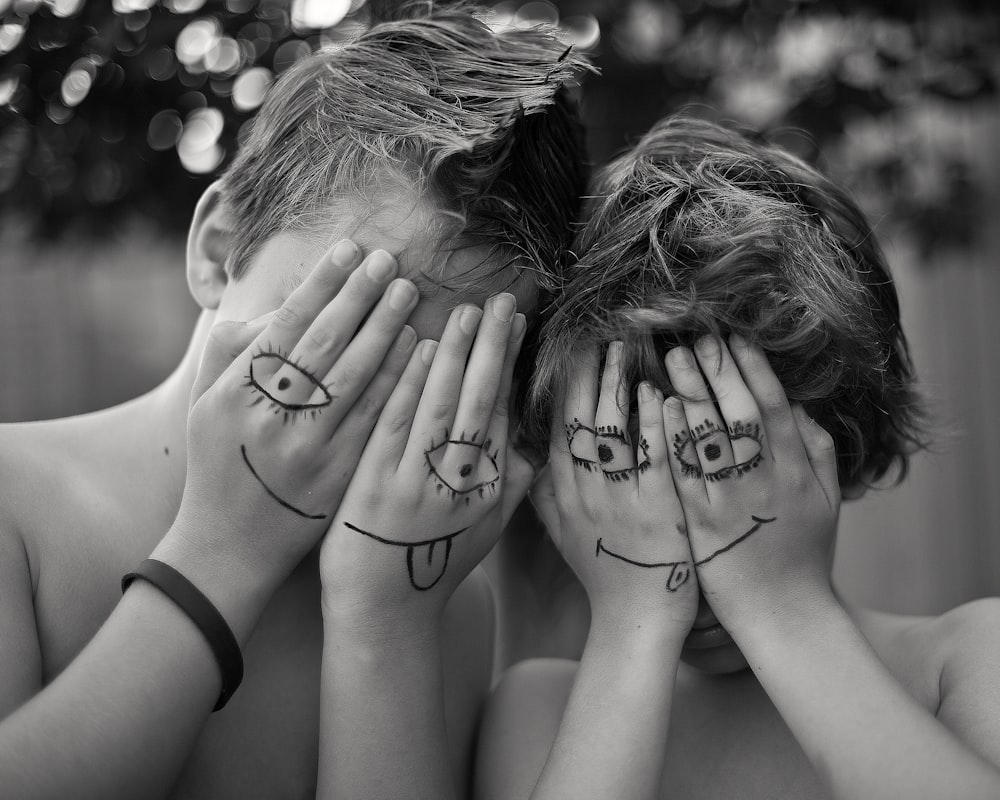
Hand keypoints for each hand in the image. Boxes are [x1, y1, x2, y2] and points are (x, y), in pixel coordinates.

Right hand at [167, 242, 419, 589]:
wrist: (231, 544)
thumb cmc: (220, 460)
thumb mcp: (207, 403)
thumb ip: (235, 349)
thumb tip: (285, 304)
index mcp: (234, 393)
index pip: (286, 325)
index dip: (322, 284)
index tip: (350, 249)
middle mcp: (271, 417)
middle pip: (325, 344)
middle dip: (360, 296)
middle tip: (390, 261)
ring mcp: (308, 448)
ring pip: (355, 377)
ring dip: (386, 330)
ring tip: (409, 294)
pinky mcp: (339, 474)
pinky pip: (375, 417)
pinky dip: (398, 380)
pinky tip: (419, 350)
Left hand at [320, 294, 533, 624]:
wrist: (385, 610)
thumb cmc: (436, 563)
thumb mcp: (487, 529)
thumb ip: (513, 483)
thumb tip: (537, 442)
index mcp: (491, 489)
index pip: (502, 413)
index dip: (508, 366)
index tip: (515, 325)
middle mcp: (461, 485)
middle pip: (480, 403)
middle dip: (491, 348)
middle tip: (499, 302)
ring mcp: (419, 485)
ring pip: (442, 408)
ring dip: (453, 356)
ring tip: (464, 313)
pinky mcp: (377, 487)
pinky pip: (397, 427)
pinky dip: (409, 386)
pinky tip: (416, 350)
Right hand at [534, 342, 697, 634]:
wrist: (635, 618)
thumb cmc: (603, 571)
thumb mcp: (561, 531)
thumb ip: (545, 490)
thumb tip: (530, 451)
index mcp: (562, 489)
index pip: (556, 424)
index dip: (561, 382)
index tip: (567, 345)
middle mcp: (584, 489)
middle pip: (579, 417)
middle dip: (586, 370)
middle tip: (596, 330)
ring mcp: (619, 498)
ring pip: (612, 430)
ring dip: (618, 384)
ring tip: (626, 344)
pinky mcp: (658, 510)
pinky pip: (653, 459)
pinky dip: (655, 424)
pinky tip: (660, 392)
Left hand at [662, 334, 840, 629]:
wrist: (781, 612)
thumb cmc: (803, 553)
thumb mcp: (826, 500)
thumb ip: (817, 449)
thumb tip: (798, 404)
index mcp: (797, 472)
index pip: (774, 407)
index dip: (754, 368)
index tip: (735, 337)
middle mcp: (765, 481)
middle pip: (741, 412)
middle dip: (719, 370)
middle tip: (698, 335)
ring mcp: (731, 501)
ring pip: (710, 437)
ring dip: (691, 392)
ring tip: (671, 357)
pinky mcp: (700, 523)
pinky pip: (684, 472)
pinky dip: (673, 436)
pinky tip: (659, 407)